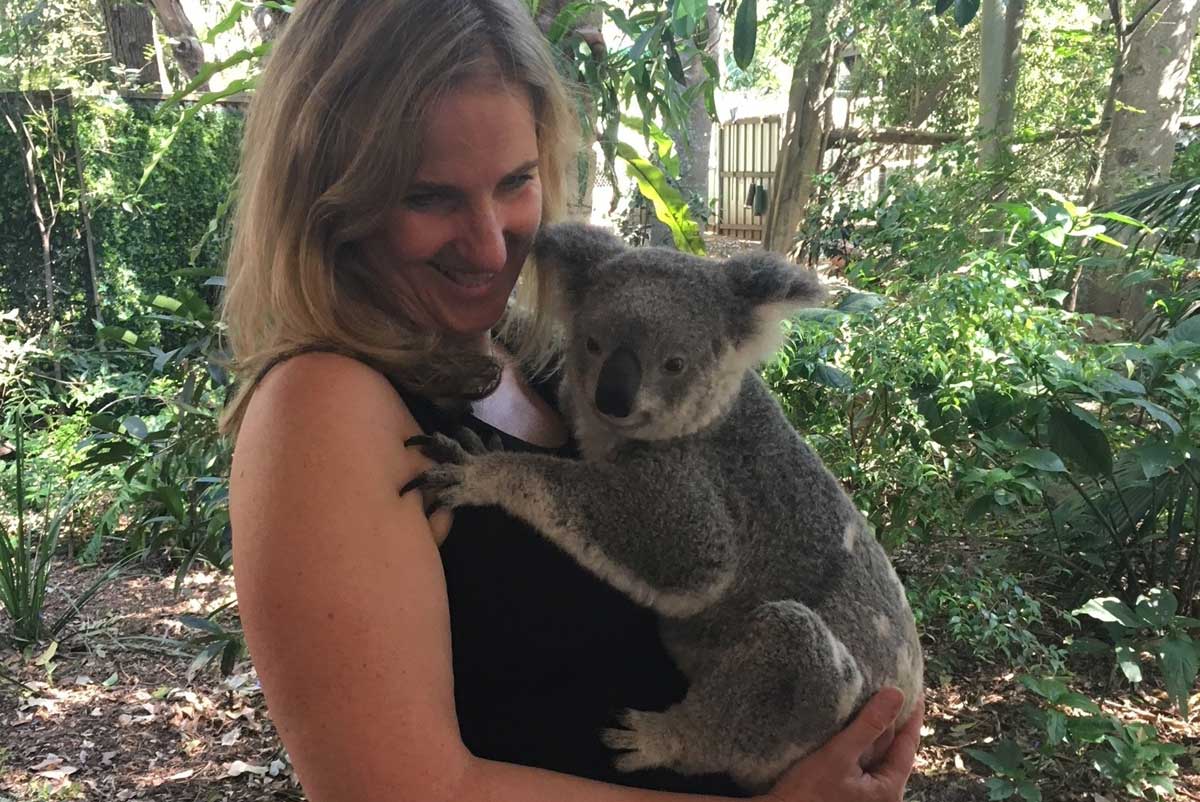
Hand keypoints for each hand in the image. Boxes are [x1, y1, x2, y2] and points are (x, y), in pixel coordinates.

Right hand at [759, 688, 923, 801]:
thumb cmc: (807, 793)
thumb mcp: (838, 755)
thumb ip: (868, 725)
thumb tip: (896, 695)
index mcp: (888, 790)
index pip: (907, 746)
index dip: (912, 717)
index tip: (916, 692)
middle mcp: (881, 794)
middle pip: (891, 749)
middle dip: (891, 720)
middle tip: (892, 688)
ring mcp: (864, 793)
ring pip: (874, 754)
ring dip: (873, 729)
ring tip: (872, 699)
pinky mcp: (846, 789)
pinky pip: (860, 760)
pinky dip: (859, 741)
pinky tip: (852, 725)